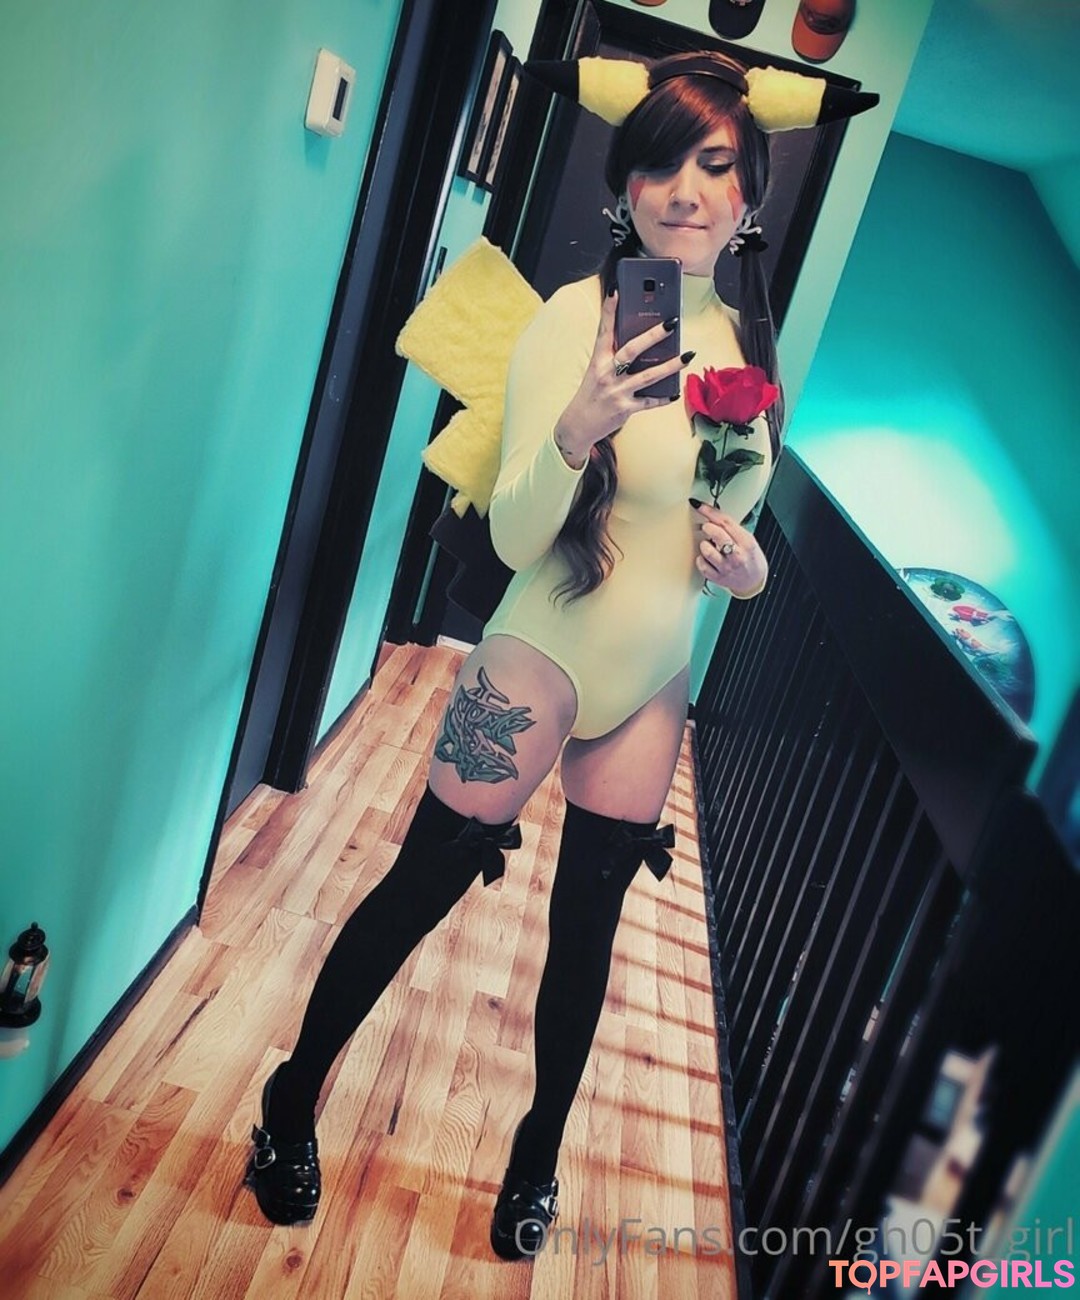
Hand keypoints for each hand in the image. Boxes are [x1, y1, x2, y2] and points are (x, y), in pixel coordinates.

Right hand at [553, 291, 691, 464]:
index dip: (609, 311)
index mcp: (597, 361)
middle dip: (653, 335)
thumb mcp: (597, 372)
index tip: (616, 291)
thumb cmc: (592, 394)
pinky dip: (663, 398)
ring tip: (688, 355)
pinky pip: (649, 402)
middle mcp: (606, 374)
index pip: (603, 331)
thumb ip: (614, 357)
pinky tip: (675, 392)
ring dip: (670, 365)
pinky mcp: (625, 409)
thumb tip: (641, 341)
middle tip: (671, 323)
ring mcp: (616, 392)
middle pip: (631, 350)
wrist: (577, 425)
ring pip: (648, 376)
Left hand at [691, 502, 767, 595]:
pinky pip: (702, 565)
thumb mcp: (748, 539)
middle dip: (708, 527)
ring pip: (707, 550)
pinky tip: (706, 557)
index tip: (700, 506)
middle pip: (717, 534)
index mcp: (746, 542)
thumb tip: (711, 515)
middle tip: (707, 527)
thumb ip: (731, 528)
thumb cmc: (750, 558)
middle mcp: (736, 555)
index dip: (710, 511)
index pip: (726, 522)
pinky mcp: (717, 578)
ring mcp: (726, 567)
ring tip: (708, 544)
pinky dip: (701, 559)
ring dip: (704, 544)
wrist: (754, 581)